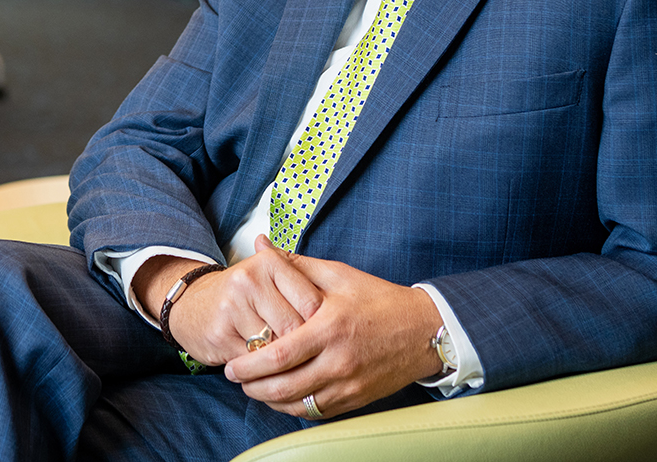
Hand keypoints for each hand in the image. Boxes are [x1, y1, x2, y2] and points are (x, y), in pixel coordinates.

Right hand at [131, 240, 324, 366]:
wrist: (193, 304)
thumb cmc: (243, 293)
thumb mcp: (272, 278)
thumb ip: (305, 281)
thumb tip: (341, 301)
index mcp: (269, 262)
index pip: (311, 300)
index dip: (324, 324)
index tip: (329, 337)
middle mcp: (249, 279)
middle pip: (295, 326)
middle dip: (306, 346)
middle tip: (314, 357)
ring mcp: (232, 307)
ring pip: (276, 347)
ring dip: (286, 362)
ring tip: (294, 364)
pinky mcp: (220, 334)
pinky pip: (255, 363)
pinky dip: (266, 371)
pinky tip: (270, 370)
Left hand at [223, 251, 443, 419]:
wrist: (425, 329)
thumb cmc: (379, 299)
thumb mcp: (339, 275)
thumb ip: (296, 264)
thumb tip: (262, 244)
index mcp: (330, 328)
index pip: (280, 355)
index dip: (250, 366)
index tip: (232, 364)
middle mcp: (339, 361)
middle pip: (284, 387)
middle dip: (253, 387)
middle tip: (236, 379)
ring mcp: (349, 384)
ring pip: (298, 405)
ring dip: (270, 400)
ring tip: (254, 389)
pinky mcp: (357, 399)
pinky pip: (317, 412)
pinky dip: (295, 408)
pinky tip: (283, 397)